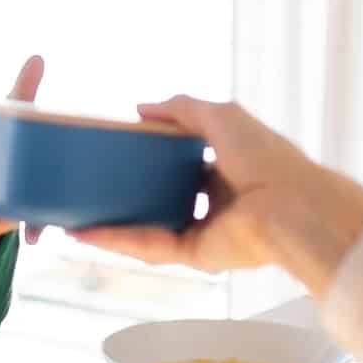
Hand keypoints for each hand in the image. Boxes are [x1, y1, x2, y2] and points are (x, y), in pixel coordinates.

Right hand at [69, 96, 362, 297]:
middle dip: (126, 194)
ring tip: (71, 217)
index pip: (180, 163)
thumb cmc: (265, 156)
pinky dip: (115, 240)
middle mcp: (214, 201)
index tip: (115, 152)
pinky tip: (83, 233)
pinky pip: (149, 247)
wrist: (290, 205)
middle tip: (87, 187)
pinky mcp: (195, 255)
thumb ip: (180, 108)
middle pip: (161, 198)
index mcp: (225, 167)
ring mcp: (204, 230)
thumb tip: (140, 107)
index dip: (149, 157)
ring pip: (148, 226)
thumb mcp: (219, 115)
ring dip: (110, 223)